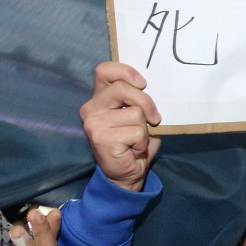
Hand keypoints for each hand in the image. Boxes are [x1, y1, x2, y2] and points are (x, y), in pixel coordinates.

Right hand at [80, 62, 162, 191]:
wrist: (126, 174)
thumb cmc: (134, 143)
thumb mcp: (137, 115)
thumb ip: (137, 99)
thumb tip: (154, 89)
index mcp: (99, 97)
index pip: (104, 70)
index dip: (126, 72)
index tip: (143, 84)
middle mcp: (91, 108)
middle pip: (122, 88)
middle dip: (146, 102)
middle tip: (154, 118)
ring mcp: (93, 123)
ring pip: (135, 112)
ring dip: (145, 128)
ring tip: (137, 139)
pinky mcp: (101, 138)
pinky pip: (136, 132)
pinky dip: (142, 142)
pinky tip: (133, 149)